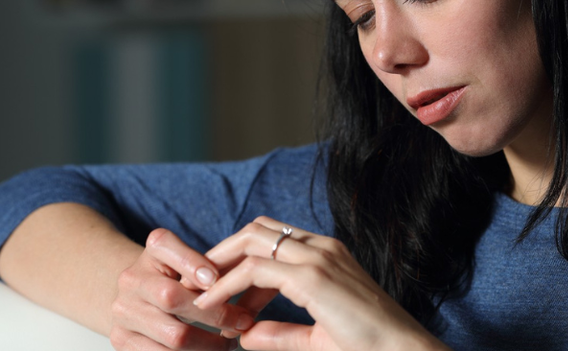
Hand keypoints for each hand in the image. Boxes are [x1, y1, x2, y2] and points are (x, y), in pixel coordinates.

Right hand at [110, 228, 255, 350]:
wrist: (140, 300)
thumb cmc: (178, 279)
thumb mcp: (190, 264)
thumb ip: (206, 267)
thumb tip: (224, 285)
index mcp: (151, 252)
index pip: (164, 246)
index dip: (191, 262)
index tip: (216, 280)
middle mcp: (131, 279)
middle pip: (172, 298)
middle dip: (215, 314)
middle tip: (243, 323)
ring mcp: (122, 312)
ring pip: (173, 336)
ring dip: (208, 344)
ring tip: (229, 344)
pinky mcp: (122, 341)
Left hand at [193, 217, 450, 350]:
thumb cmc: (369, 348)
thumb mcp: (317, 338)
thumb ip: (283, 334)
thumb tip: (245, 335)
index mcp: (327, 254)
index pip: (272, 238)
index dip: (240, 258)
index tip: (218, 288)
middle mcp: (322, 246)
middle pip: (257, 230)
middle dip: (223, 252)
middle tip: (199, 281)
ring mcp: (318, 257)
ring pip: (252, 241)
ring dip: (221, 264)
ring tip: (198, 291)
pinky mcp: (314, 276)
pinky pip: (256, 270)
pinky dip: (228, 285)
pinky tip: (212, 305)